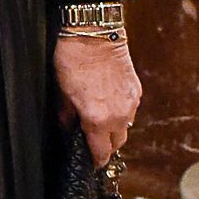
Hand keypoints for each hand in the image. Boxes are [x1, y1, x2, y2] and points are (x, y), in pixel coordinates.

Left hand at [52, 36, 140, 166]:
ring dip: (114, 130)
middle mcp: (118, 115)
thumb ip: (66, 115)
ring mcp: (131, 103)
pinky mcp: (137, 90)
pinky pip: (130, 111)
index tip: (91, 163)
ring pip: (125, 127)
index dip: (95, 160)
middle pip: (117, 143)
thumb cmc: (73, 60)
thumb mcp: (62, 91)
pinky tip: (108, 105)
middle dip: (105, 147)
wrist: (94, 35)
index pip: (100, 151)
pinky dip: (121, 114)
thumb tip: (68, 127)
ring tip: (99, 122)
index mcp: (97, 119)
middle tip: (92, 143)